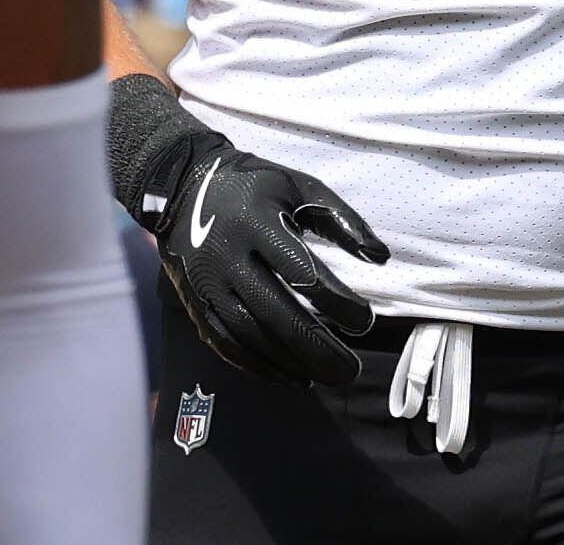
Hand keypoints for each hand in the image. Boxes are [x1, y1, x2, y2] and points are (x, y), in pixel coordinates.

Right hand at [109, 77, 388, 389]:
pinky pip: (227, 343)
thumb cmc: (256, 187)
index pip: (302, 273)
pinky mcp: (196, 303)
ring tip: (329, 376)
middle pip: (275, 313)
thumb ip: (341, 219)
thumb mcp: (301, 187)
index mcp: (258, 223)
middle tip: (352, 370)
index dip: (336, 302)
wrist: (184, 186)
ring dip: (291, 362)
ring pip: (250, 335)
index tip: (365, 321)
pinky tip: (292, 377)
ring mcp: (209, 284)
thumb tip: (380, 257)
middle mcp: (229, 257)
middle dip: (316, 347)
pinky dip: (260, 366)